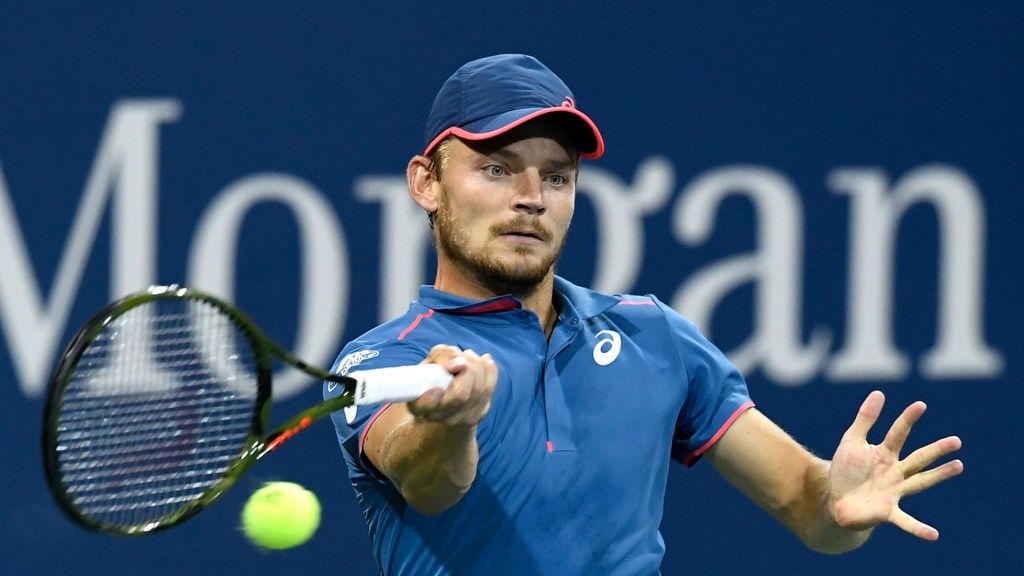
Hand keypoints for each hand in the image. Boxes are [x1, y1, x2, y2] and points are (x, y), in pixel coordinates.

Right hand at [407, 344, 497, 427]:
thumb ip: (440, 357)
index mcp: (419, 406)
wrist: (443, 407)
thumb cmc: (432, 378)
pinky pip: (489, 389)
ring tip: (469, 355)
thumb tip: (459, 362)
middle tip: (462, 357)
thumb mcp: (428, 363)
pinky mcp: (478, 414)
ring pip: (478, 390)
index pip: (422, 408)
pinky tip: (486, 360)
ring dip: (477, 366)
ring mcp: (461, 419)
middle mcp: (438, 417)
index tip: (437, 389)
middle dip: (466, 370)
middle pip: (459, 396)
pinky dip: (489, 371)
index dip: (429, 401)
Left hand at [827, 391, 962, 539]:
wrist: (836, 502)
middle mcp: (895, 472)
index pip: (898, 434)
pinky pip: (906, 522)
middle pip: (918, 458)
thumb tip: (879, 393)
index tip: (920, 404)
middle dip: (936, 450)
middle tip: (956, 440)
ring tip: (959, 466)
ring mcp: (894, 491)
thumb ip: (864, 420)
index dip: (907, 419)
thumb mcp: (851, 442)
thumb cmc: (846, 471)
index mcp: (884, 454)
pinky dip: (919, 529)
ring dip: (938, 476)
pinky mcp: (887, 512)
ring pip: (920, 482)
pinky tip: (934, 535)